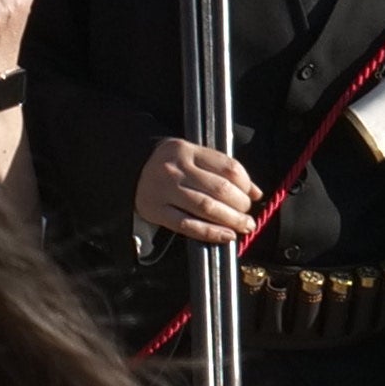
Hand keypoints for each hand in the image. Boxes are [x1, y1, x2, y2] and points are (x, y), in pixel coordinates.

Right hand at [133, 138, 262, 245]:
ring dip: (232, 220)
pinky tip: (226, 235)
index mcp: (186, 150)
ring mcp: (164, 190)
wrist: (128, 169)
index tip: (252, 196)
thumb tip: (255, 192)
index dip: (247, 184)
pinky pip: (188, 225)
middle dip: (241, 206)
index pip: (227, 167)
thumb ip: (223, 170)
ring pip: (207, 208)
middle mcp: (175, 169)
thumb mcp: (193, 157)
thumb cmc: (170, 164)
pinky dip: (211, 233)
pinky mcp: (156, 210)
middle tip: (247, 215)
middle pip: (220, 190)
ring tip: (244, 226)